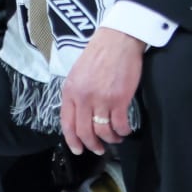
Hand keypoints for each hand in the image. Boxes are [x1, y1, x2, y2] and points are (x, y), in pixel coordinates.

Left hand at [60, 27, 143, 155]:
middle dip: (92, 145)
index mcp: (69, 91)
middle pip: (84, 131)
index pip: (66, 123)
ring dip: (110, 139)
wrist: (116, 41)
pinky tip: (125, 130)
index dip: (72, 140)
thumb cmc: (98, 56)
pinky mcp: (119, 99)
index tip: (78, 149)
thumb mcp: (77, 74)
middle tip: (99, 149)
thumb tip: (77, 113)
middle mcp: (82, 98)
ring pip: (103, 131)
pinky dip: (123, 131)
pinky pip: (120, 124)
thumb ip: (75, 94)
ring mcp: (101, 99)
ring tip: (115, 138)